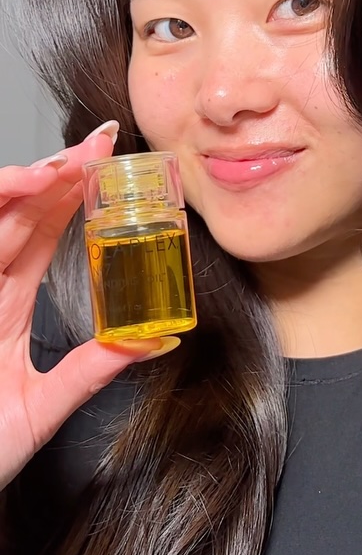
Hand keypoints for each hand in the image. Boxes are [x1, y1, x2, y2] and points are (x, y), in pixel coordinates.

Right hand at [0, 123, 179, 490]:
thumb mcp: (40, 410)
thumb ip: (89, 373)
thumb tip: (154, 341)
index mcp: (3, 306)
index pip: (41, 234)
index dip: (70, 194)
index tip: (106, 159)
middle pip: (14, 218)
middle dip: (53, 175)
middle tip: (96, 145)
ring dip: (11, 194)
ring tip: (51, 173)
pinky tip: (6, 206)